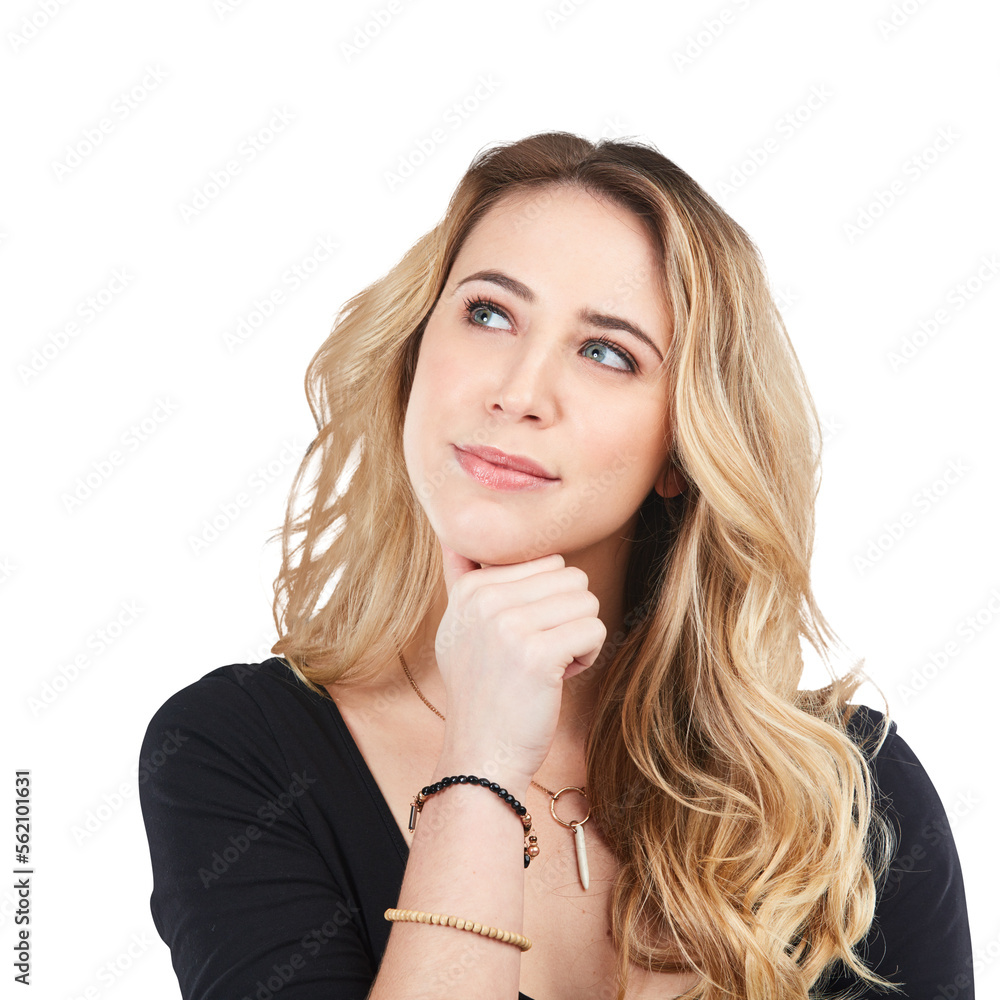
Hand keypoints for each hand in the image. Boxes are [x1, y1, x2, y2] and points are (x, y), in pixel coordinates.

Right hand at [433, 539, 606, 789]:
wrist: (481, 755)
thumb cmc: (481, 691)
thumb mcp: (458, 628)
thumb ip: (462, 578)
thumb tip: (453, 536)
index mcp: (471, 588)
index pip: (548, 563)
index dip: (545, 603)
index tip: (520, 637)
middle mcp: (485, 599)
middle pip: (571, 577)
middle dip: (566, 616)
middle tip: (537, 653)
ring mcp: (509, 624)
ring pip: (586, 602)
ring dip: (578, 637)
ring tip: (546, 665)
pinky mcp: (537, 653)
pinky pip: (594, 630)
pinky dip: (587, 657)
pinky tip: (558, 678)